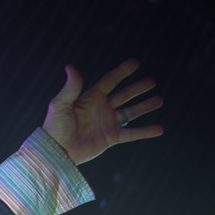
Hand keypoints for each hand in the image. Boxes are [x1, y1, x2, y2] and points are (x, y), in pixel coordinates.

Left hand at [42, 59, 162, 164]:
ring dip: (144, 106)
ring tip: (159, 99)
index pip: (109, 81)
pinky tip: (159, 129)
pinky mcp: (110, 138)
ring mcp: (106, 123)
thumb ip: (70, 88)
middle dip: (137, 88)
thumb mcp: (60, 105)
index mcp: (90, 98)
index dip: (122, 72)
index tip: (135, 62)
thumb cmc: (54, 128)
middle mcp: (101, 109)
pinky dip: (145, 131)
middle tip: (152, 81)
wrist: (56, 152)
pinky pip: (131, 133)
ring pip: (130, 112)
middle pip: (124, 95)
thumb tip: (71, 66)